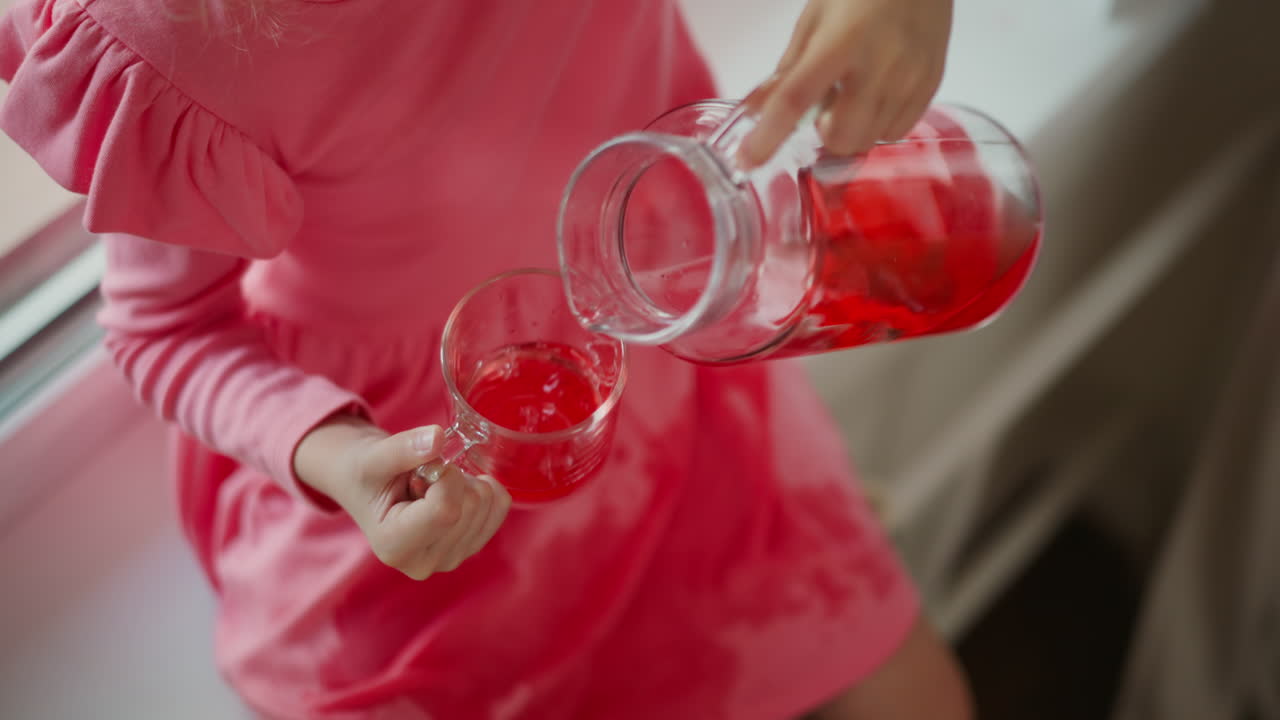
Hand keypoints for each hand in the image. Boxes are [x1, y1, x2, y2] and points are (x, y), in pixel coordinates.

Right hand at [295, 416, 511, 579]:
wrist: (366, 483)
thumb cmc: (365, 472)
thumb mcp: (373, 457)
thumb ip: (403, 449)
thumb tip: (437, 438)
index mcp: (395, 547)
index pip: (446, 511)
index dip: (445, 477)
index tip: (424, 470)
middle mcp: (426, 563)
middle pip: (471, 506)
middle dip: (452, 478)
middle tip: (422, 480)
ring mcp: (451, 558)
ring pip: (488, 504)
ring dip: (464, 482)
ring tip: (430, 488)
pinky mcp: (470, 546)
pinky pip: (500, 506)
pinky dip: (481, 486)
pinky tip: (452, 491)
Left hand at [740, 0, 952, 165]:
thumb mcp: (815, 19)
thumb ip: (788, 69)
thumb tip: (755, 109)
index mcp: (840, 42)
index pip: (796, 98)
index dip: (768, 135)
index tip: (747, 160)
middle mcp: (878, 65)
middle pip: (841, 136)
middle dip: (824, 135)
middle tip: (825, 109)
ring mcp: (909, 78)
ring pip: (868, 141)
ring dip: (851, 131)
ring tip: (853, 97)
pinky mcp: (931, 86)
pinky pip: (896, 132)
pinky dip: (878, 126)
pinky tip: (877, 98)